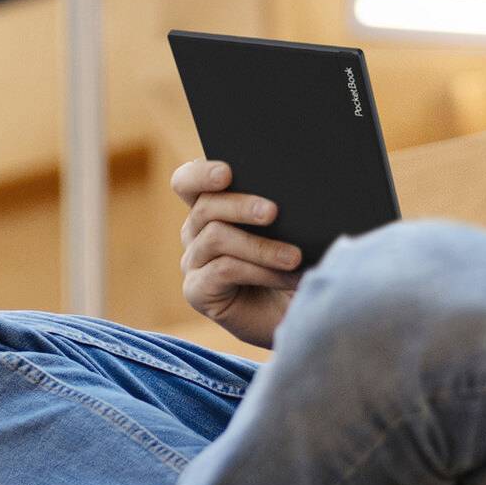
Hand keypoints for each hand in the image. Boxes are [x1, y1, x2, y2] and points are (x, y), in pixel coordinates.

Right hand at [172, 159, 303, 349]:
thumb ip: (279, 205)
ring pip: (216, 237)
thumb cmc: (294, 262)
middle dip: (241, 205)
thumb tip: (292, 186)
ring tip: (295, 256)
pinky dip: (260, 271)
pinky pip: (223, 270)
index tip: (227, 172)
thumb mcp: (290, 228)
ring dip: (261, 246)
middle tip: (273, 212)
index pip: (188, 181)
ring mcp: (193, 261)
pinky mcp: (197, 290)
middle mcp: (195, 231)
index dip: (201, 173)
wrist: (297, 311)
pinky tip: (287, 276)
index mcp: (212, 206)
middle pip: (205, 206)